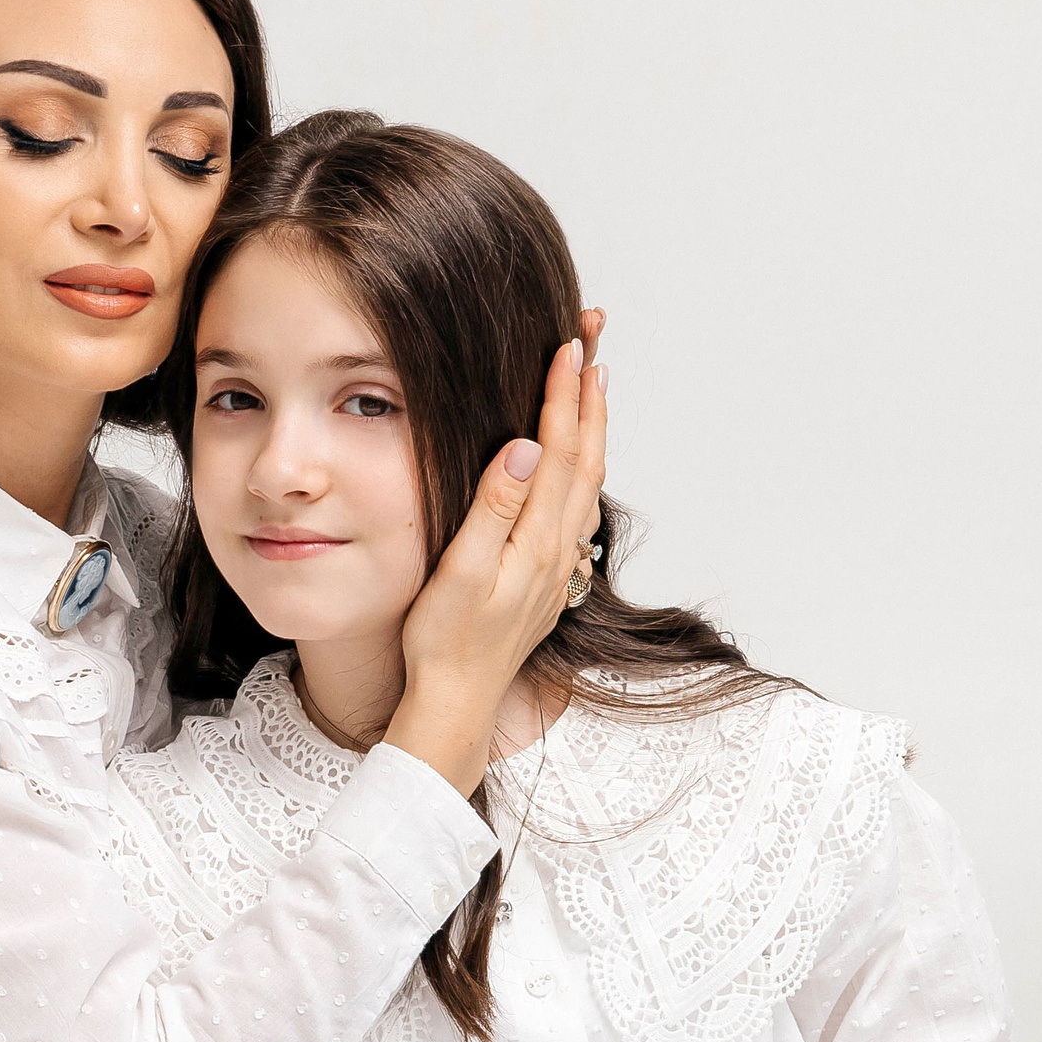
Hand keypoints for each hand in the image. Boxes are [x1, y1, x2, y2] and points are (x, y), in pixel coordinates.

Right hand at [383, 331, 606, 793]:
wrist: (457, 701)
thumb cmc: (445, 642)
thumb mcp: (462, 573)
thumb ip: (495, 509)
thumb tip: (527, 448)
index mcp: (537, 540)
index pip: (560, 450)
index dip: (563, 395)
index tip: (567, 345)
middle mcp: (558, 549)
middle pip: (587, 456)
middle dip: (589, 395)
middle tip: (593, 340)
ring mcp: (558, 564)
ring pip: (588, 480)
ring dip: (593, 426)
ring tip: (596, 382)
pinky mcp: (549, 576)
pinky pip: (578, 505)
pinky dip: (584, 466)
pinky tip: (578, 459)